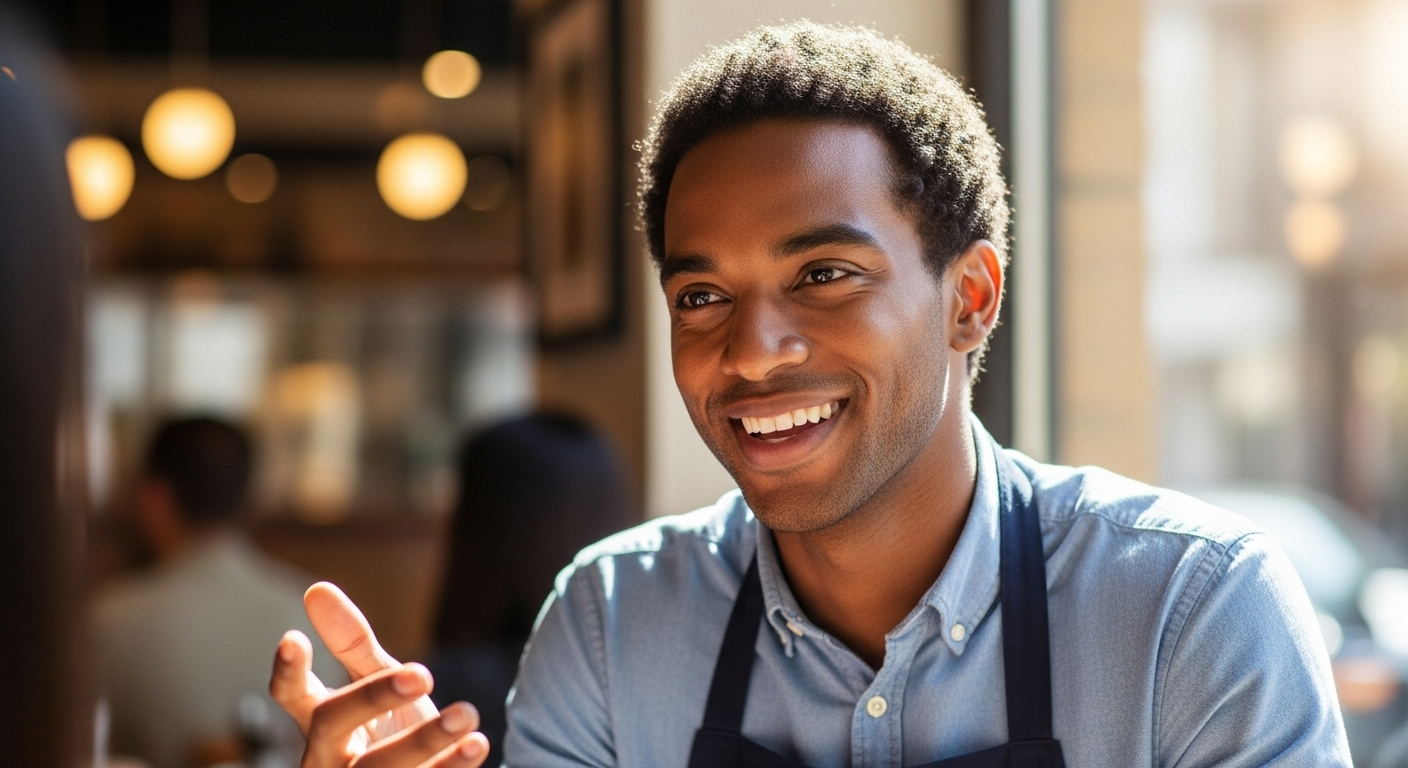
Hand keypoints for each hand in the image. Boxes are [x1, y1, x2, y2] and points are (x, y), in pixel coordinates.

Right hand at [270, 582, 490, 766]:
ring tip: (466, 712)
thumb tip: (317, 588)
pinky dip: (450, 767)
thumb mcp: (377, 683)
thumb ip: (352, 644)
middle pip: (334, 724)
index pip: (293, 697)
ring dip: (426, 739)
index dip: (289, 671)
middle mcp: (328, 758)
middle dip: (374, 696)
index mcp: (320, 723)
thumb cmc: (389, 728)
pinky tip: (476, 743)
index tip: (293, 637)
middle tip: (424, 672)